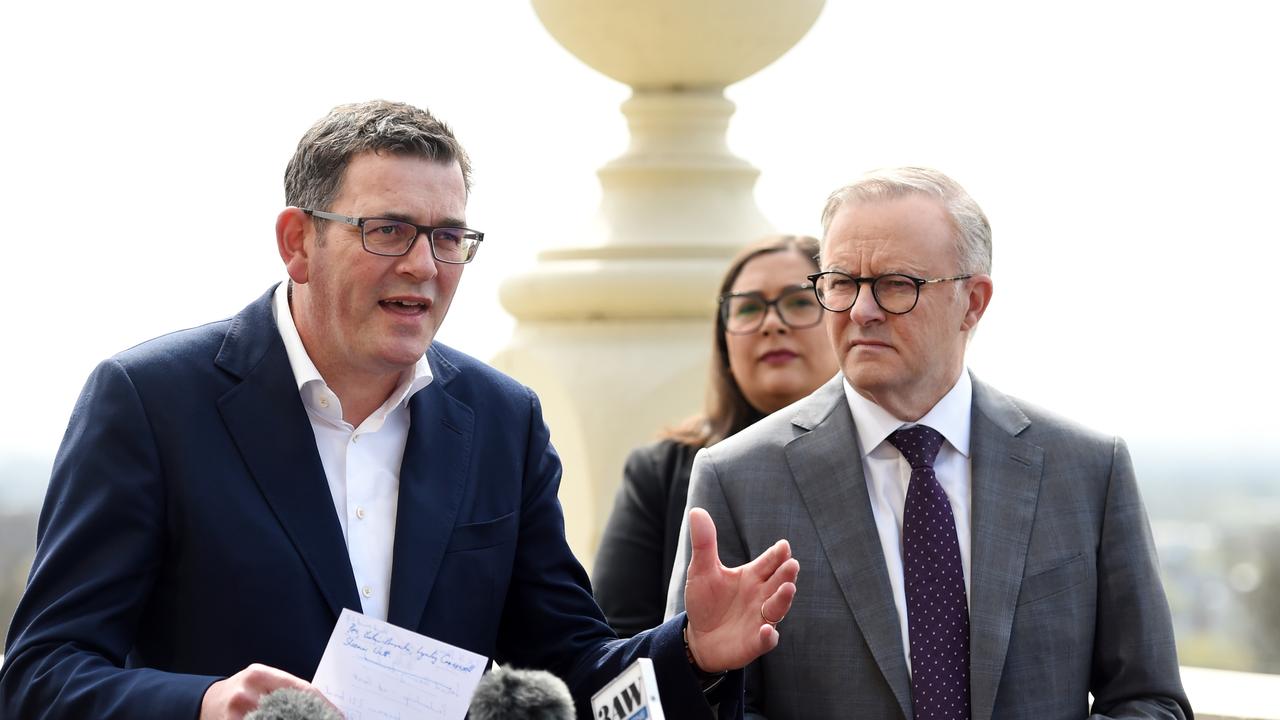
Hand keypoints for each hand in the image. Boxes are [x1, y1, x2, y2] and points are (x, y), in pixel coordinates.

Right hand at [199, 663, 336, 719]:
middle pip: (291, 709)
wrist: (205, 703)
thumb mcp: (260, 682)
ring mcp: (237, 712)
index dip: (323, 705)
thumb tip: (321, 705)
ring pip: (277, 718)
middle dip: (312, 718)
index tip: (339, 717)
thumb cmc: (240, 692)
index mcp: (259, 674)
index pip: (301, 689)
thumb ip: (285, 689)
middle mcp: (247, 692)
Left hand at [682, 507, 798, 672]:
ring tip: (788, 589)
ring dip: (783, 599)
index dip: (777, 554)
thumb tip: (696, 511)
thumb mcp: (701, 570)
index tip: (783, 546)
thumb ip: (704, 543)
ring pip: (777, 608)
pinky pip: (766, 639)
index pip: (769, 562)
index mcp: (752, 576)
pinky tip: (766, 630)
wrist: (698, 638)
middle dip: (786, 574)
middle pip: (779, 582)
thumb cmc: (705, 601)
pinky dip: (768, 636)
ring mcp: (761, 619)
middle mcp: (762, 596)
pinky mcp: (755, 642)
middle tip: (792, 564)